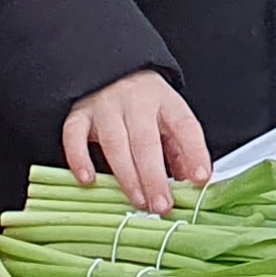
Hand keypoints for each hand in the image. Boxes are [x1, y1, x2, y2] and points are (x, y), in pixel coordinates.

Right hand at [60, 69, 209, 214]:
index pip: (185, 125)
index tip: (201, 178)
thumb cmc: (145, 105)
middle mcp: (136, 102)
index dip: (195, 152)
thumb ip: (181, 152)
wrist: (111, 71)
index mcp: (166, 102)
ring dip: (127, 176)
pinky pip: (74, 136)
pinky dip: (79, 159)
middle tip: (162, 205)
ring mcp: (106, 107)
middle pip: (146, 141)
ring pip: (115, 143)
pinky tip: (88, 179)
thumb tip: (191, 184)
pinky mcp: (80, 114)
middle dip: (154, 177)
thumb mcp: (169, 120)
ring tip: (139, 201)